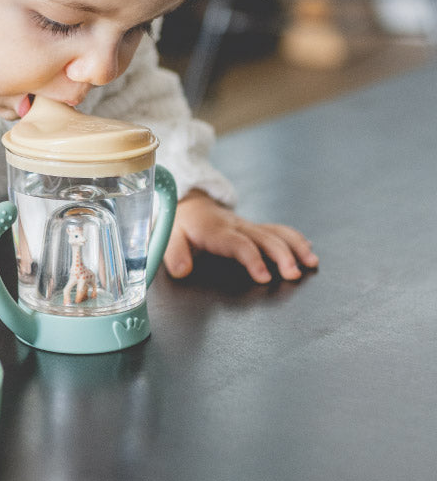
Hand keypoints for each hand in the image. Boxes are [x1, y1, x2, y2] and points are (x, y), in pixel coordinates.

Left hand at [163, 190, 317, 283]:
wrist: (188, 203)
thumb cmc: (181, 224)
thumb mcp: (169, 236)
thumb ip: (174, 253)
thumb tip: (181, 271)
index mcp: (216, 231)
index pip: (238, 244)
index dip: (253, 259)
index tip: (265, 277)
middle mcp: (236, 227)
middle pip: (265, 238)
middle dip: (282, 255)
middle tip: (295, 274)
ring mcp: (248, 226)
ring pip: (276, 232)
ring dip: (295, 246)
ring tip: (311, 262)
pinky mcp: (254, 228)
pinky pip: (277, 230)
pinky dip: (295, 239)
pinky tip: (308, 250)